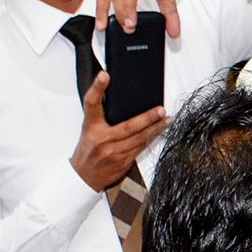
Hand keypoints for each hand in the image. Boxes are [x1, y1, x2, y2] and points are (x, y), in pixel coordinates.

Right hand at [70, 72, 167, 190]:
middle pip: (128, 126)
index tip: (104, 76)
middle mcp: (102, 139)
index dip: (97, 88)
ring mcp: (113, 152)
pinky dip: (151, 139)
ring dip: (156, 128)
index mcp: (91, 127)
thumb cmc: (88, 150)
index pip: (92, 104)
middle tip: (160, 110)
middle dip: (147, 118)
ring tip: (167, 120)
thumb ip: (102, 117)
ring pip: (139, 138)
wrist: (84, 176)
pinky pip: (141, 148)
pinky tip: (160, 132)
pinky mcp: (123, 161)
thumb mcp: (89, 130)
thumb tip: (121, 102)